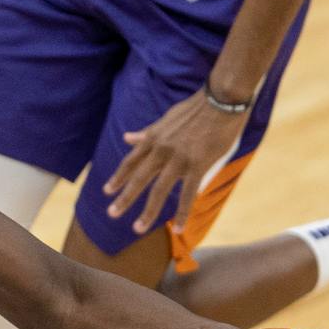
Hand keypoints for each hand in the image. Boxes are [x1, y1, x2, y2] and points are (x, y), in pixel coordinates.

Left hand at [104, 88, 249, 234]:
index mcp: (153, 138)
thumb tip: (127, 137)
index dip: (118, 177)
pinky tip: (179, 228)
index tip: (107, 190)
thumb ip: (147, 132)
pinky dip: (183, 212)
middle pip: (138, 178)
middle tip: (112, 213)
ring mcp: (178, 159)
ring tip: (137, 229)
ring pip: (159, 190)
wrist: (221, 99)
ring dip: (147, 212)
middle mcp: (161, 150)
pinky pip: (188, 194)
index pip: (130, 161)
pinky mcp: (198, 165)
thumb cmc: (196, 107)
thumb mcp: (166, 118)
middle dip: (124, 198)